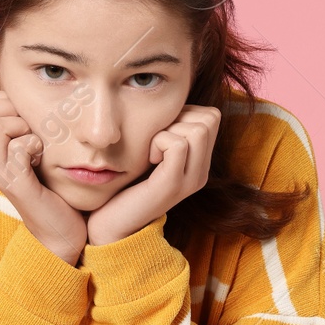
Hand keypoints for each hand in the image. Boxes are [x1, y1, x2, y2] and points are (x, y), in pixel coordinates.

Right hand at [0, 91, 87, 265]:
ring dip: (23, 127)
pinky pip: (17, 150)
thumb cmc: (50, 188)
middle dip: (10, 109)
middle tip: (30, 130)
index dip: (2, 100)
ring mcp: (1, 173)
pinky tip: (41, 157)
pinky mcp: (18, 186)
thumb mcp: (31, 152)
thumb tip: (24, 97)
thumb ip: (23, 128)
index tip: (24, 119)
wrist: (59, 232)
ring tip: (36, 144)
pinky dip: (33, 146)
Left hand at [85, 105, 219, 245]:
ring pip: (197, 129)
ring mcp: (191, 180)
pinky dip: (158, 142)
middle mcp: (201, 172)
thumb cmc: (126, 182)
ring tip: (152, 151)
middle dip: (178, 118)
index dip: (185, 112)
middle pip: (210, 118)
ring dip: (168, 130)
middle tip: (156, 139)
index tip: (161, 131)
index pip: (212, 115)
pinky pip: (178, 144)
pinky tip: (148, 159)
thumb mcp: (152, 151)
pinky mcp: (173, 185)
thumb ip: (167, 130)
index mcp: (200, 163)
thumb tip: (169, 100)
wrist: (112, 223)